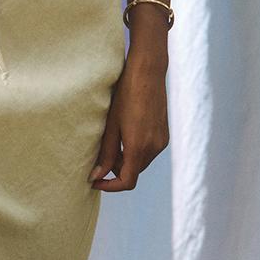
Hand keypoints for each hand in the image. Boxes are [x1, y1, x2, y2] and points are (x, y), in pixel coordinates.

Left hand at [88, 48, 168, 191]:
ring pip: (141, 163)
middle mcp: (154, 148)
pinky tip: (126, 134)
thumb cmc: (125, 95)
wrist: (147, 73)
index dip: (110, 186)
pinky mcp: (164, 135)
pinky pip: (148, 152)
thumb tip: (96, 176)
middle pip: (134, 172)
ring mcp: (161, 141)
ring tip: (113, 142)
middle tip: (101, 158)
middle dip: (116, 171)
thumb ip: (105, 154)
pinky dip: (136, 151)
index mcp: (138, 147)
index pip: (127, 181)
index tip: (96, 181)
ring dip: (126, 160)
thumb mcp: (110, 126)